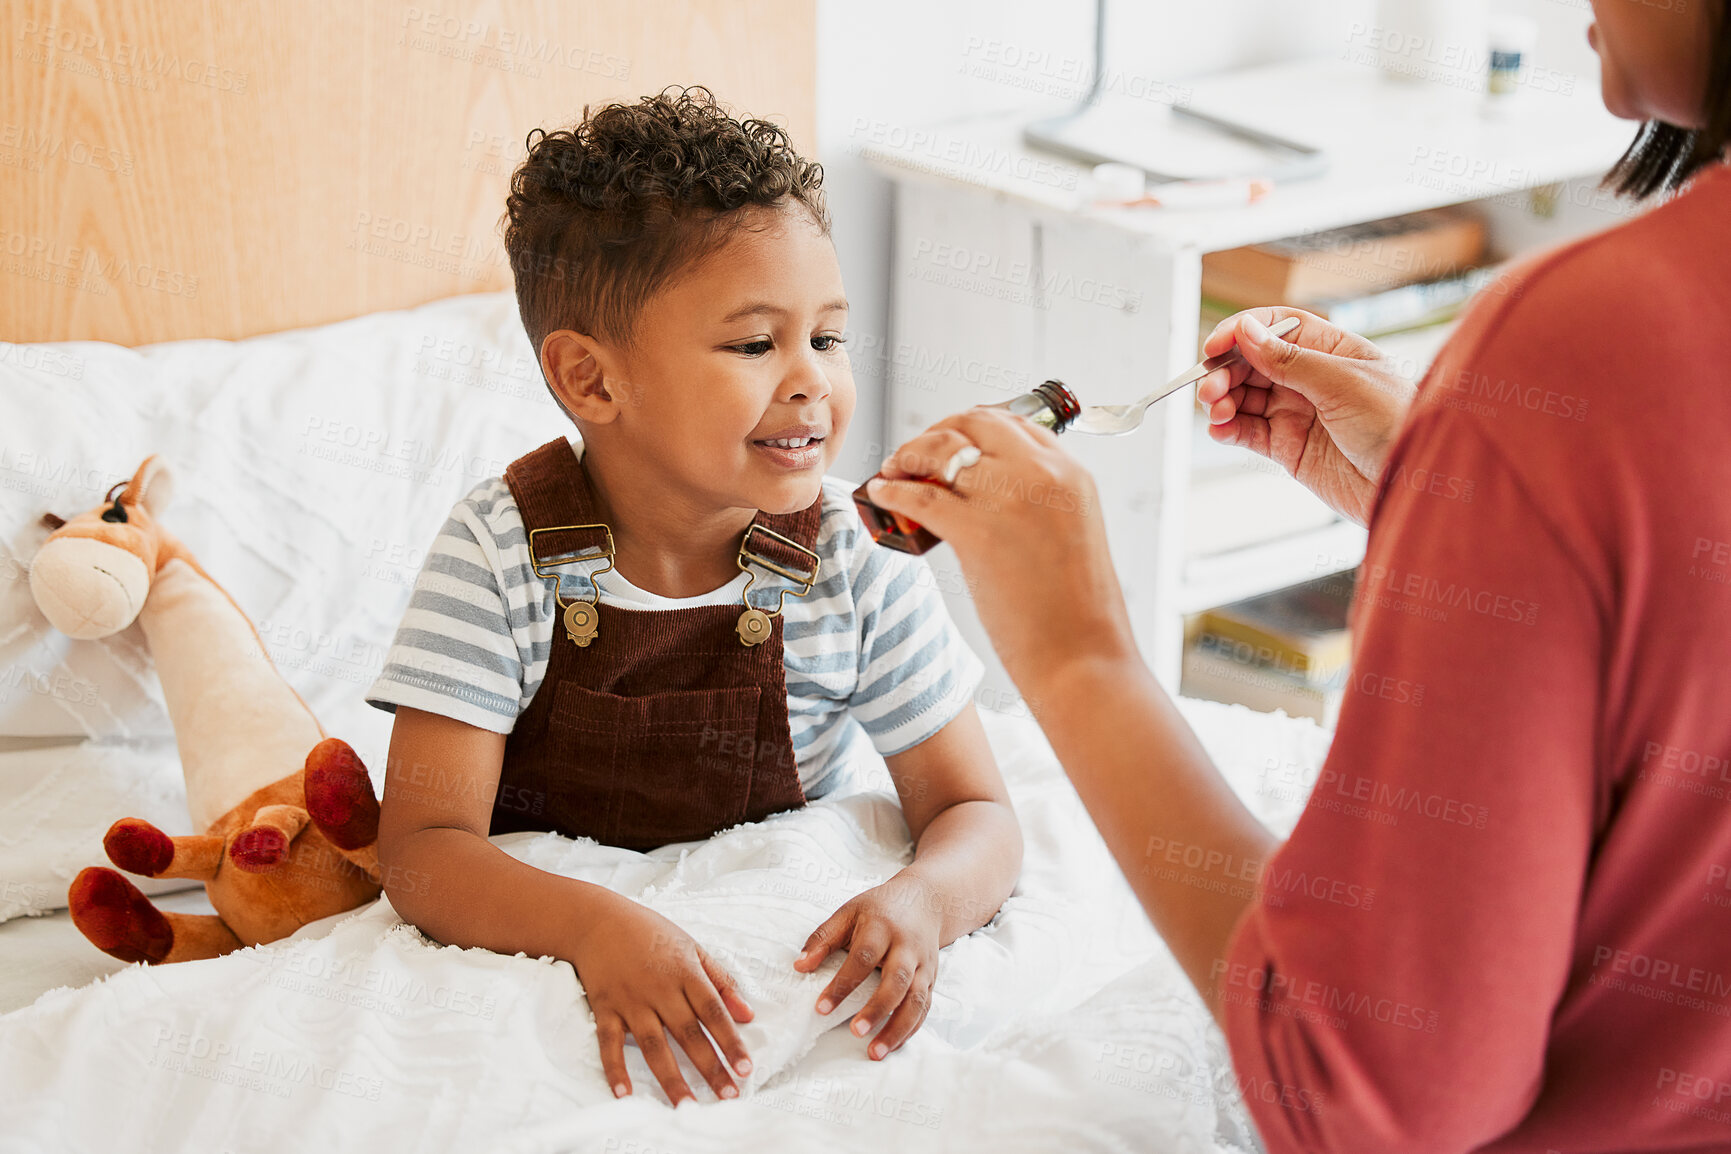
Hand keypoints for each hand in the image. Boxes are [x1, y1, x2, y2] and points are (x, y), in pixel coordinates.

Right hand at [568, 892, 754, 1103]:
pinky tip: (625, 1094)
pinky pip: (609, 1044)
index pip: (713, 1012)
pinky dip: (615, 1070)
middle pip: (688, 1034)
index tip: (745, 1067)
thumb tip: (747, 1013)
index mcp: (684, 972)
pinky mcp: (605, 1009)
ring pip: (653, 1045)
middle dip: (710, 1067)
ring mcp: (630, 1001)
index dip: (730, 1041)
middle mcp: (659, 989)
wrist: (598, 921)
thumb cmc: (650, 933)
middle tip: (728, 1095)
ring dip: (671, 1078)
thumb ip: (720, 980)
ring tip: (688, 1106)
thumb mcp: (692, 947)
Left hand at [795, 870, 943, 1059]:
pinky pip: (924, 1008)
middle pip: (896, 981)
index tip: (821, 1008)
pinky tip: (891, 1045)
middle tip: (856, 1032)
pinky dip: (910, 1029)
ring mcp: (923, 965)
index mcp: (882, 928)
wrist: (924, 902)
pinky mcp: (932, 979)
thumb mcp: (848, 913)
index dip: (843, 984)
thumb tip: (800, 966)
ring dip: (897, 1028)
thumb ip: (823, 938)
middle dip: (877, 1009)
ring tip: (875, 1052)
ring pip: (916, 1000)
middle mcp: (907, 947)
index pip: (863, 958)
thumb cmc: (879, 910)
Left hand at [867, 409, 1133, 684]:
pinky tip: (882, 493)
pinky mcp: (978, 531)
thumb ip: (1040, 503)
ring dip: (910, 454)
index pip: (1013, 423)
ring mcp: (1011, 498)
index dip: (972, 426)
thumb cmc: (1077, 610)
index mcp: (1070, 473)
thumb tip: (991, 498)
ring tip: (893, 470)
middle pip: (975, 423)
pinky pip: (921, 496)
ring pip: (943, 450)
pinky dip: (894, 490)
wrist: (1083, 656)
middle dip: (937, 431)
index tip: (949, 440)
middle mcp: (1043, 473)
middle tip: (915, 453)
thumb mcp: (1072, 533)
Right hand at [1196, 307, 1415, 524]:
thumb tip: (1247, 330)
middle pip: (1252, 363)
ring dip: (1223, 401)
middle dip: (1225, 372)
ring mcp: (1298, 413)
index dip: (1241, 332)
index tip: (1215, 345)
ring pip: (1245, 398)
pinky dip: (1229, 430)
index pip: (1276, 328)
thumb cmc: (1397, 423)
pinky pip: (1249, 433)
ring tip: (1217, 411)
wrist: (1414, 482)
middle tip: (1210, 388)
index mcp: (1331, 349)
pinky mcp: (1289, 448)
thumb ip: (1289, 359)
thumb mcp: (1342, 382)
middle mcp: (1311, 378)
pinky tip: (1220, 430)